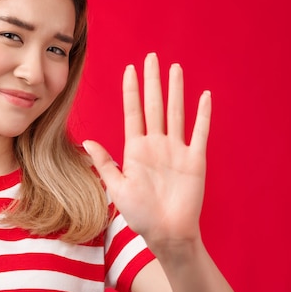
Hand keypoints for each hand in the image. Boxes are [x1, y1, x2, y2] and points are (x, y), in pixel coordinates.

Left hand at [83, 53, 210, 248]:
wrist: (166, 234)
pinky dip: (202, 115)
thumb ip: (105, 163)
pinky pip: (199, 132)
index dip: (131, 91)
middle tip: (151, 57)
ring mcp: (176, 150)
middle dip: (152, 81)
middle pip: (154, 105)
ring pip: (175, 113)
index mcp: (135, 149)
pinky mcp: (194, 160)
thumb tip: (86, 141)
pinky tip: (204, 96)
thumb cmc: (140, 214)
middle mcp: (156, 144)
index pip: (133, 112)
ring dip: (176, 90)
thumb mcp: (117, 187)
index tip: (129, 69)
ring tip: (174, 68)